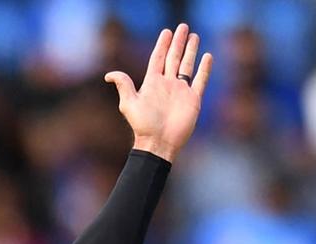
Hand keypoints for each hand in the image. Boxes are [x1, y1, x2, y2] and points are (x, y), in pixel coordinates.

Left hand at [104, 24, 211, 162]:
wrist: (158, 143)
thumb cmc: (142, 126)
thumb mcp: (129, 104)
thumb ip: (123, 85)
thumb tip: (108, 75)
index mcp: (153, 83)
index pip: (158, 59)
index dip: (162, 45)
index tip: (166, 32)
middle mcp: (167, 85)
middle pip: (174, 58)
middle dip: (178, 42)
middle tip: (183, 27)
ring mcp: (181, 91)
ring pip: (187, 65)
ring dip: (191, 51)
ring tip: (194, 36)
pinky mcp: (193, 99)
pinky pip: (200, 80)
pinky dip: (204, 69)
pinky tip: (207, 56)